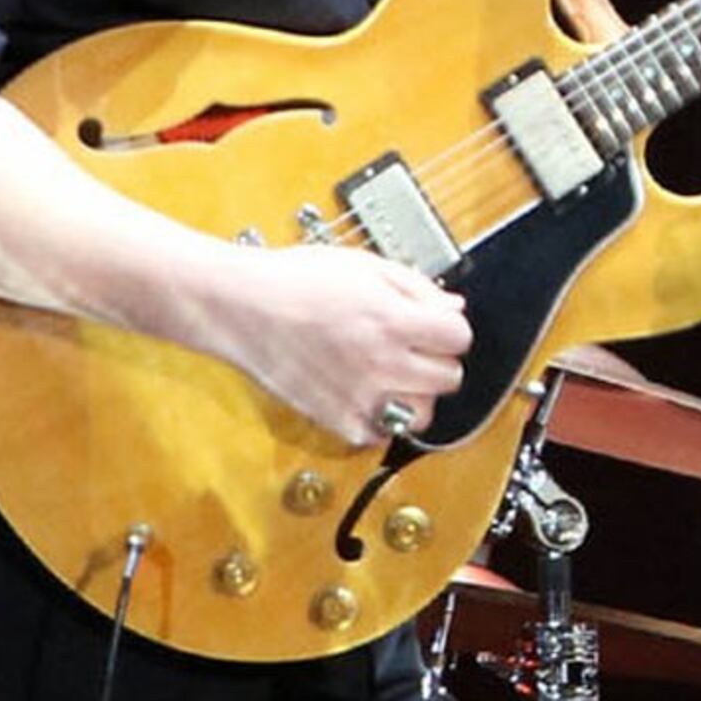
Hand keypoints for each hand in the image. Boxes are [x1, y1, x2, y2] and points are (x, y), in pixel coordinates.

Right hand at [197, 243, 471, 449]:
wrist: (240, 305)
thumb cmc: (295, 280)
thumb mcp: (365, 266)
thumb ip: (416, 288)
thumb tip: (453, 308)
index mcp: (392, 320)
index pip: (459, 338)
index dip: (450, 328)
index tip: (436, 326)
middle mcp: (381, 362)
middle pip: (449, 377)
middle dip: (438, 359)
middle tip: (415, 348)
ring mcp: (358, 396)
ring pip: (422, 414)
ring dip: (416, 395)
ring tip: (394, 375)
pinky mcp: (334, 419)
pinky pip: (379, 434)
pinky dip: (380, 420)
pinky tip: (368, 395)